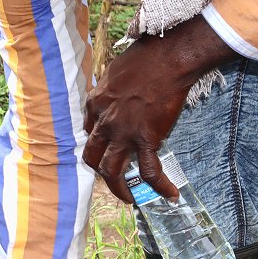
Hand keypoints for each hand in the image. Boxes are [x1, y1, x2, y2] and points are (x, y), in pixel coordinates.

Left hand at [83, 16, 232, 201]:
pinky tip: (169, 195)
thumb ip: (109, 88)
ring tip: (128, 198)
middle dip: (98, 170)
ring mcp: (124, 134)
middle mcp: (104, 123)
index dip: (96, 141)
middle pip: (92, 156)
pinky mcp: (147, 140)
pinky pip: (150, 171)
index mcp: (94, 104)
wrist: (166, 60)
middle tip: (109, 177)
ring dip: (118, 188)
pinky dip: (159, 186)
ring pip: (111, 170)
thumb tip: (114, 94)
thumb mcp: (113, 73)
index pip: (88, 130)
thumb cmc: (143, 59)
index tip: (105, 145)